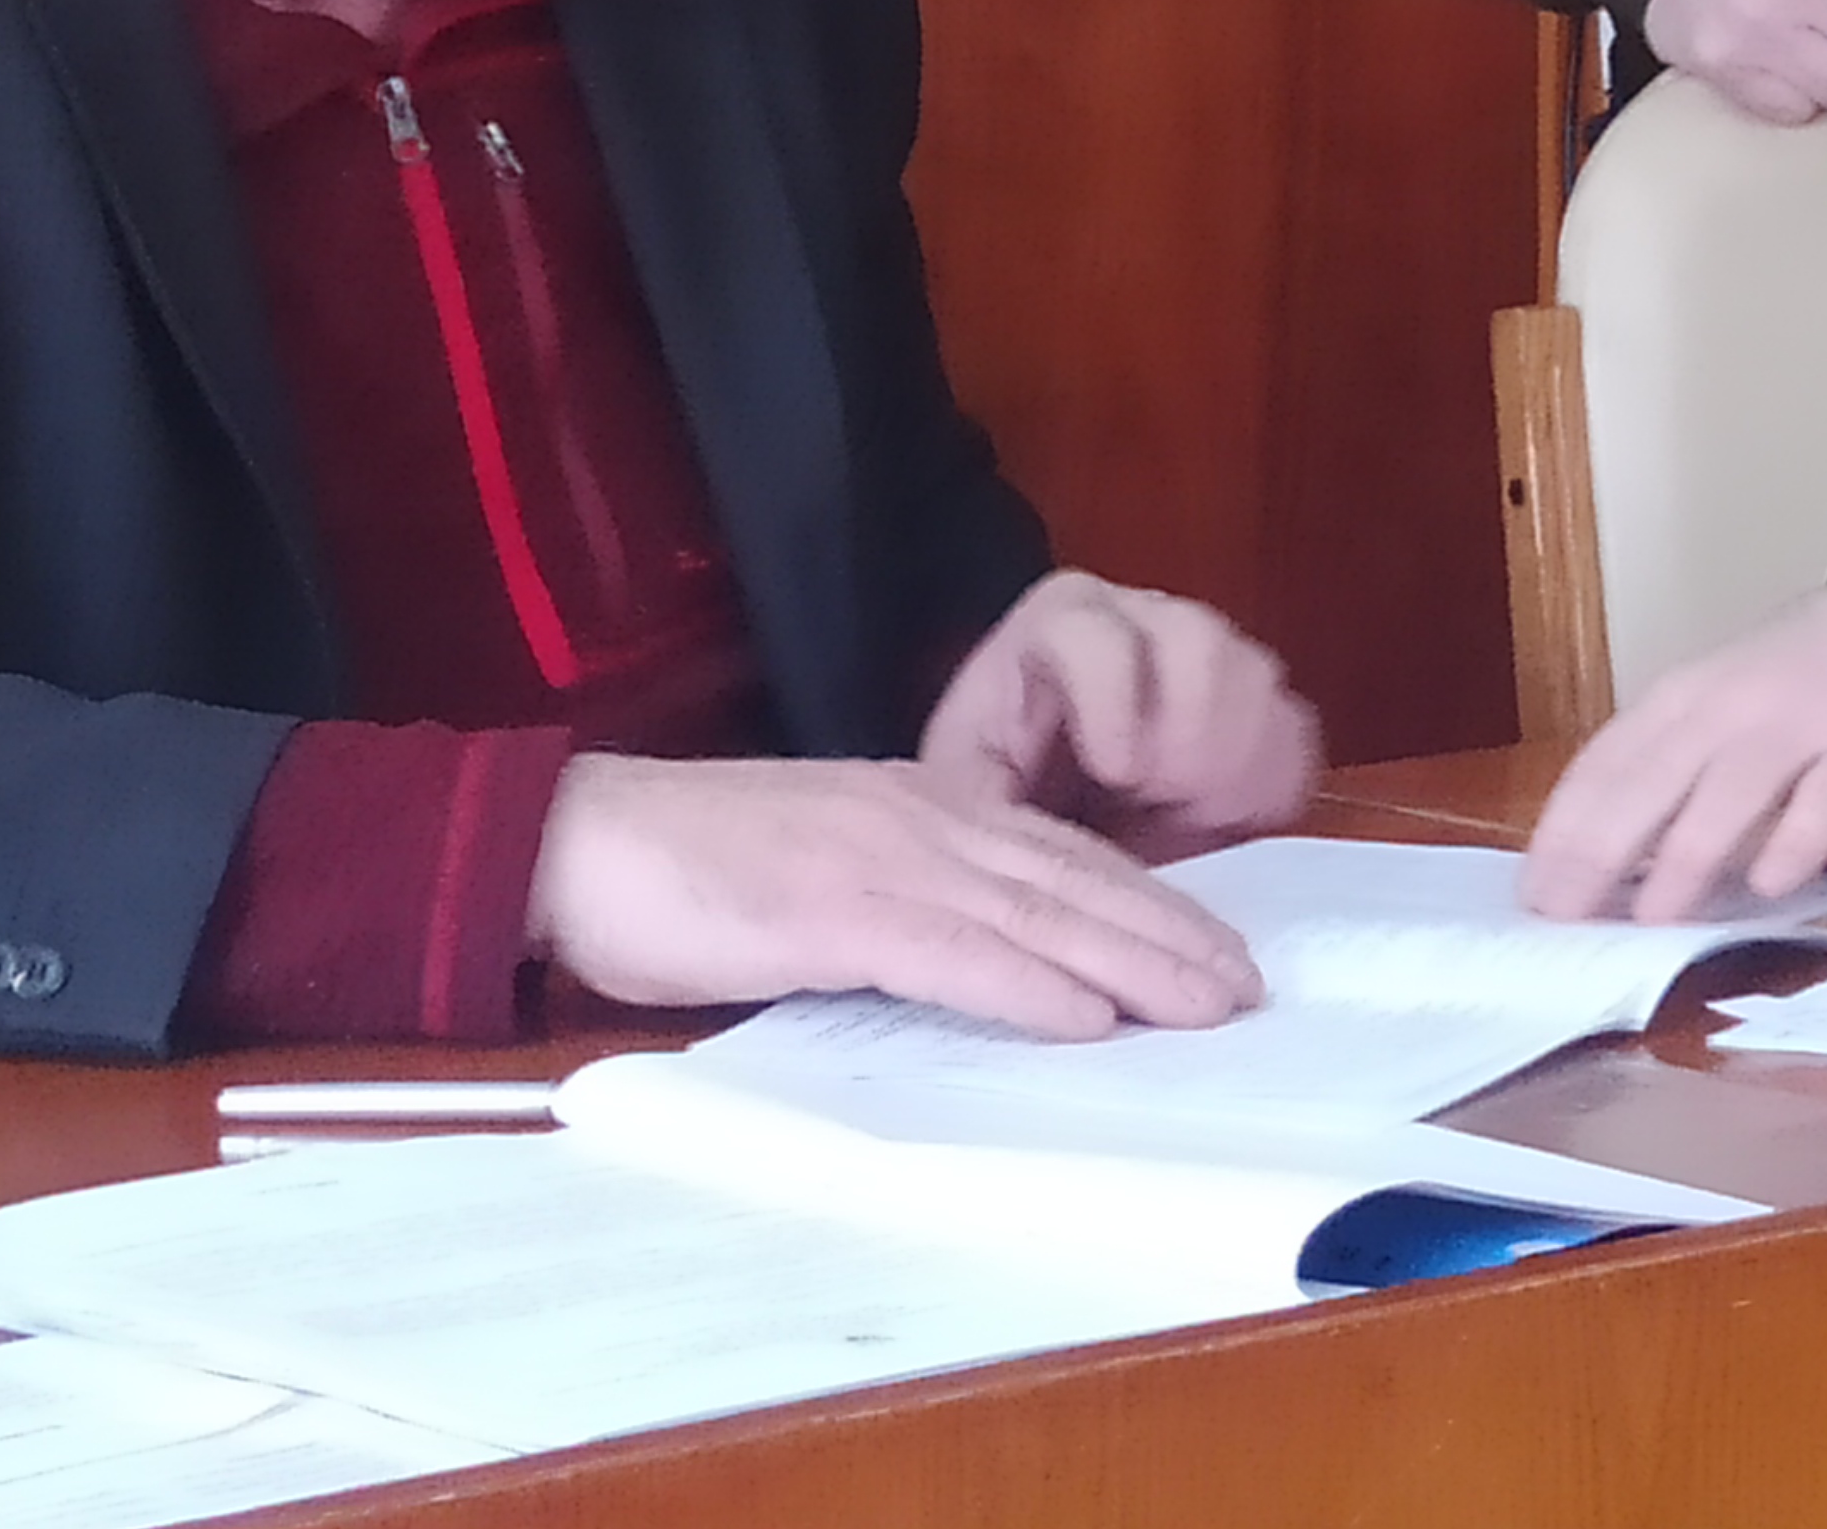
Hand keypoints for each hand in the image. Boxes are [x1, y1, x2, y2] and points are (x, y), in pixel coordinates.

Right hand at [528, 752, 1264, 1038]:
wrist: (576, 836)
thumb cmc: (688, 864)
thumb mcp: (820, 865)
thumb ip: (899, 897)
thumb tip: (975, 953)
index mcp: (918, 807)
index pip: (1060, 854)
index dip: (1146, 902)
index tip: (1217, 945)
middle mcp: (918, 821)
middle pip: (1073, 880)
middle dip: (1170, 935)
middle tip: (1250, 987)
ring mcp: (878, 860)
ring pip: (1036, 914)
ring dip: (1131, 963)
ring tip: (1206, 1005)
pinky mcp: (829, 911)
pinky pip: (950, 953)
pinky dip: (1027, 986)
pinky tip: (1086, 1018)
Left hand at [918, 569, 1322, 861]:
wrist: (1048, 785)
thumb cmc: (999, 781)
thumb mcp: (964, 791)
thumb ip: (980, 804)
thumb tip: (1002, 855)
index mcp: (1063, 620)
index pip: (1097, 634)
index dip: (1113, 702)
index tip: (1113, 774)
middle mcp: (1147, 616)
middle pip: (1198, 644)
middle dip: (1182, 740)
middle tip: (1153, 801)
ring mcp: (1216, 650)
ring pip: (1256, 682)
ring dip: (1229, 767)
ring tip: (1181, 815)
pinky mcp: (1262, 701)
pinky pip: (1294, 733)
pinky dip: (1267, 788)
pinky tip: (1220, 820)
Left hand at [1516, 586, 1826, 922]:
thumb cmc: (1817, 670)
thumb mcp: (1730, 697)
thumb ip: (1681, 761)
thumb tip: (1617, 855)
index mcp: (1687, 696)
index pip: (1606, 762)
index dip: (1565, 828)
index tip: (1533, 890)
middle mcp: (1731, 707)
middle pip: (1650, 781)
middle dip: (1600, 854)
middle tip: (1566, 920)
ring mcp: (1800, 725)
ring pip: (1727, 795)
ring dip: (1684, 860)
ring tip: (1652, 921)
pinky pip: (1823, 802)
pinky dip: (1793, 843)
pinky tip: (1770, 886)